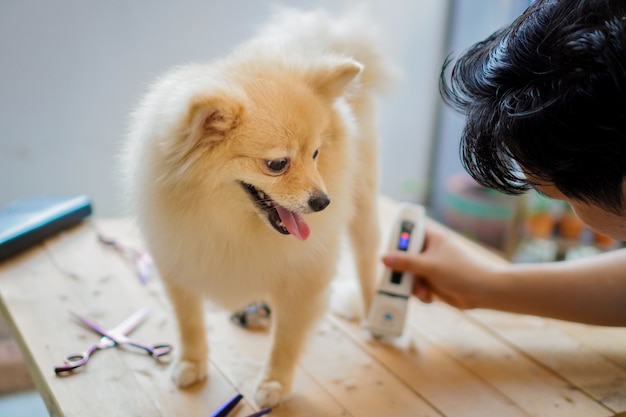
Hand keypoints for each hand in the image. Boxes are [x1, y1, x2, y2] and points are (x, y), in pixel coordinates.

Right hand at [382, 219, 507, 308]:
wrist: (482, 293)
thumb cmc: (460, 272)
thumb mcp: (429, 266)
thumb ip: (405, 262)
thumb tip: (383, 258)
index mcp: (430, 238)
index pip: (408, 232)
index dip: (397, 240)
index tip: (389, 252)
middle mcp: (428, 251)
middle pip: (403, 257)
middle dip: (402, 271)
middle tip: (399, 279)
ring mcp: (429, 267)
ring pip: (408, 274)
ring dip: (412, 286)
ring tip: (422, 292)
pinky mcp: (431, 281)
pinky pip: (415, 286)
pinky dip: (419, 292)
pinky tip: (428, 297)